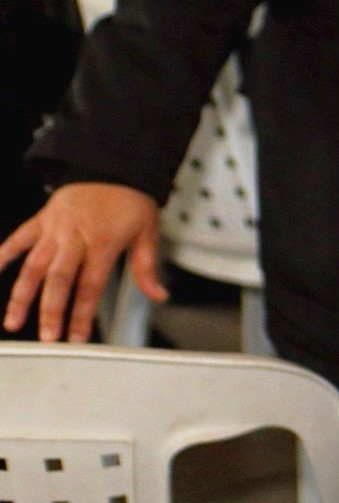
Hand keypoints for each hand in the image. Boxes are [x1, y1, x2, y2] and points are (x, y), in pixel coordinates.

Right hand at [0, 183, 165, 342]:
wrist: (114, 165)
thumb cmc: (131, 199)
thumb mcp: (148, 231)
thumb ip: (147, 267)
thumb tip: (159, 294)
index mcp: (103, 242)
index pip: (90, 286)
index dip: (82, 315)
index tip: (77, 337)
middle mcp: (76, 237)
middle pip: (59, 279)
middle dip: (51, 311)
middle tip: (47, 338)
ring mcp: (55, 228)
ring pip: (34, 265)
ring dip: (22, 296)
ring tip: (13, 321)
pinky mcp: (41, 219)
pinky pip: (19, 238)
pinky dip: (3, 255)